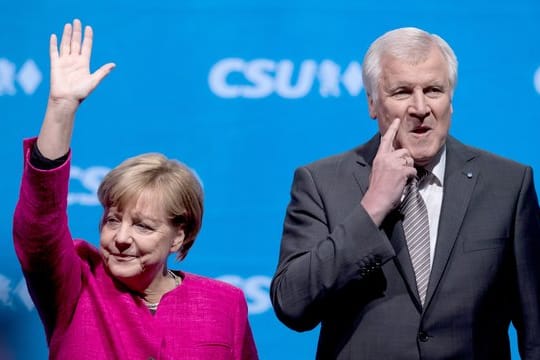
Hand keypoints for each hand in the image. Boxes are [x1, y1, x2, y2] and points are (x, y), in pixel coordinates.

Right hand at [37, 19, 114, 158]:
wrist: (67, 100)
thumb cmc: (81, 93)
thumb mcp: (94, 81)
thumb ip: (103, 72)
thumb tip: (114, 64)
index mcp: (84, 64)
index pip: (86, 47)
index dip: (87, 37)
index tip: (89, 28)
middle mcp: (74, 61)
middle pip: (76, 43)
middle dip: (76, 32)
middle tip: (77, 21)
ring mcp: (64, 62)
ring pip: (65, 45)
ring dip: (66, 34)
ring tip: (68, 24)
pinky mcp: (55, 65)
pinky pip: (54, 52)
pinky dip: (54, 44)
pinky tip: (54, 36)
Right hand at [361, 118, 416, 225]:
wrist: (376, 200)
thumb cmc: (377, 190)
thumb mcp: (377, 172)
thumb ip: (385, 163)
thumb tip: (395, 163)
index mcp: (379, 157)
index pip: (386, 139)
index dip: (392, 129)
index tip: (397, 120)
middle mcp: (386, 158)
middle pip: (404, 151)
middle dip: (406, 160)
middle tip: (401, 173)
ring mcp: (394, 164)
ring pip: (409, 160)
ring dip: (408, 169)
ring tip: (400, 179)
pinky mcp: (401, 171)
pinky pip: (412, 171)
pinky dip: (411, 177)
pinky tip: (403, 183)